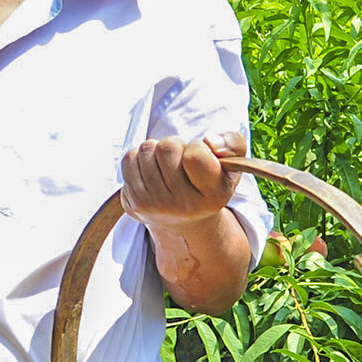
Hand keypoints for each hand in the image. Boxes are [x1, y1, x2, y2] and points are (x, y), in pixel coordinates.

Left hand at [121, 132, 244, 231]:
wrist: (184, 220)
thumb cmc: (209, 183)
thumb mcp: (231, 165)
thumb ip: (232, 144)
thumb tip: (210, 141)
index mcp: (212, 196)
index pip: (195, 155)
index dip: (196, 146)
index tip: (199, 156)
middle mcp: (183, 206)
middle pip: (167, 147)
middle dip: (174, 145)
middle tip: (180, 161)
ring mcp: (156, 206)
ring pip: (147, 149)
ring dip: (156, 151)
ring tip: (166, 167)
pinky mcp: (134, 203)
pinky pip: (129, 159)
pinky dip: (139, 158)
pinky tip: (150, 172)